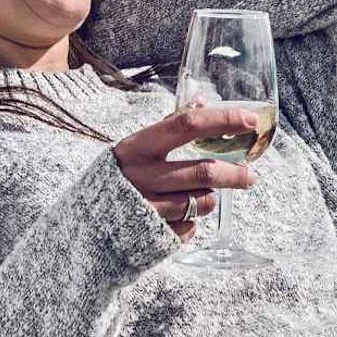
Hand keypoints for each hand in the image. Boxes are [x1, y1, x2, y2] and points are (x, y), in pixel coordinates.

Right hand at [111, 104, 261, 235]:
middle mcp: (142, 177)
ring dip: (210, 197)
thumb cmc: (118, 178)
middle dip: (234, 174)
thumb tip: (202, 101)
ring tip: (201, 195)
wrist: (87, 226)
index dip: (222, 121)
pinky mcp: (156, 236)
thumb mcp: (136, 147)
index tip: (249, 120)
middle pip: (203, 171)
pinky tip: (179, 215)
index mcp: (137, 148)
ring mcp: (148, 209)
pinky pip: (192, 226)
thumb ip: (169, 125)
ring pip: (203, 201)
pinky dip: (193, 219)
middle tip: (250, 176)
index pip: (186, 126)